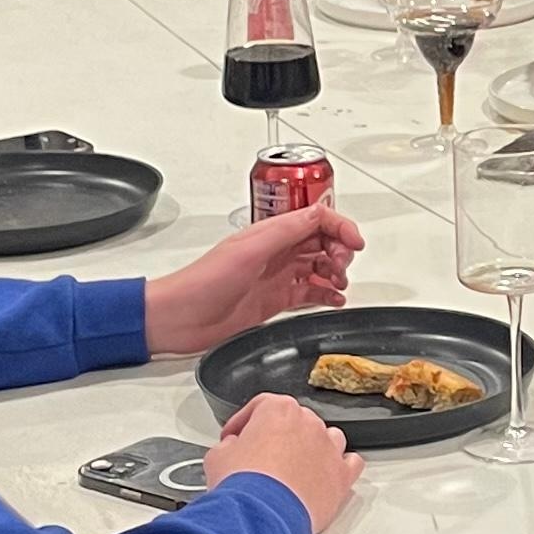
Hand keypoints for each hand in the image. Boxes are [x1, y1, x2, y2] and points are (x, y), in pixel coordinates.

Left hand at [142, 203, 364, 354]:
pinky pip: (310, 293)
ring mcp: (276, 276)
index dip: (340, 227)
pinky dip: (326, 295)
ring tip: (340, 285)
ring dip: (336, 273)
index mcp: (270, 233)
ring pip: (319, 267)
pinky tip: (334, 300)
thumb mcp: (249, 250)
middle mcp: (276, 252)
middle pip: (322, 242)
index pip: (316, 219)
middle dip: (340, 251)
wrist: (179, 318)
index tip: (355, 243)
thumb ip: (286, 232)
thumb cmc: (202, 282)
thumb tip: (320, 215)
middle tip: (342, 267)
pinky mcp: (274, 301)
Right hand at [206, 393, 355, 533]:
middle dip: (278, 437)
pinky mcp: (342, 476)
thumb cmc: (242, 486)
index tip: (237, 435)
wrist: (262, 517)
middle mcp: (309, 424)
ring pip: (327, 438)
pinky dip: (339, 467)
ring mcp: (329, 449)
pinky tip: (326, 476)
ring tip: (294, 468)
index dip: (245, 421)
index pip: (262, 405)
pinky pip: (350, 463)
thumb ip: (229, 444)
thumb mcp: (217, 456)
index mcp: (279, 411)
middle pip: (296, 422)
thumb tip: (233, 448)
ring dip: (311, 449)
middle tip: (261, 457)